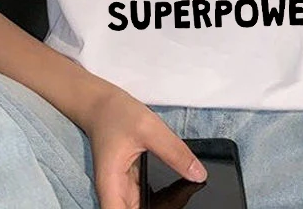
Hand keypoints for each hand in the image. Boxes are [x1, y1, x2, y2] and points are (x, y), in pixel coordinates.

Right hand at [82, 83, 206, 208]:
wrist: (103, 104)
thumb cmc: (118, 114)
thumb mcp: (150, 129)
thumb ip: (175, 153)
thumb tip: (199, 175)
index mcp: (112, 186)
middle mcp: (113, 193)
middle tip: (180, 200)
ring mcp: (121, 190)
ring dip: (158, 207)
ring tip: (180, 195)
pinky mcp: (128, 183)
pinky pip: (143, 200)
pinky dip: (157, 199)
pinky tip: (175, 192)